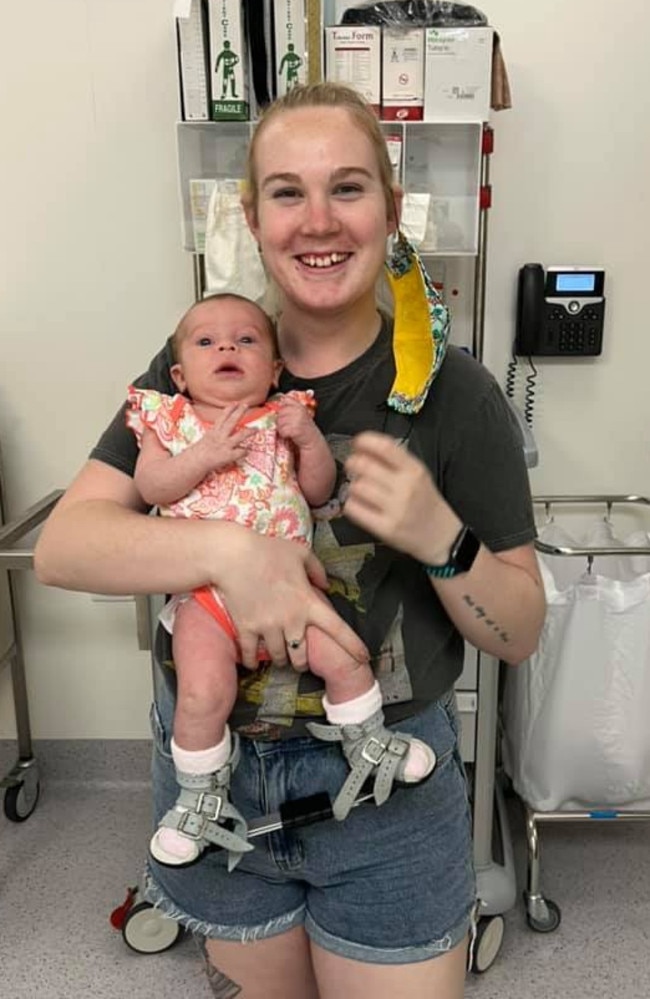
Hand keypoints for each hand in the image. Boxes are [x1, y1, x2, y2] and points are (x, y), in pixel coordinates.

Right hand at [198, 403, 252, 469]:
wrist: (195, 462)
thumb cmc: (200, 452)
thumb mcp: (206, 439)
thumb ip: (215, 434)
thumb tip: (222, 430)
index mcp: (214, 432)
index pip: (222, 417)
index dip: (229, 409)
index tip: (235, 403)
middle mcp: (220, 436)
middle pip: (231, 422)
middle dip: (239, 413)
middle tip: (246, 405)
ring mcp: (225, 445)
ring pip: (240, 436)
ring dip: (249, 432)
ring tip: (256, 429)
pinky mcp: (228, 455)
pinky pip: (240, 452)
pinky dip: (245, 451)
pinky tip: (247, 451)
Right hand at [214, 527, 368, 670]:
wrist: (233, 556)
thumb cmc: (268, 550)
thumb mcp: (300, 553)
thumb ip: (317, 570)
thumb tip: (326, 585)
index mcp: (308, 602)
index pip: (337, 629)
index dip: (353, 646)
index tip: (364, 658)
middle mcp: (290, 620)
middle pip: (301, 654)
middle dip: (301, 662)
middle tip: (299, 660)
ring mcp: (268, 627)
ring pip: (279, 657)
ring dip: (280, 661)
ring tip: (279, 659)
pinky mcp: (247, 628)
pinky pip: (251, 654)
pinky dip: (252, 661)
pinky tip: (252, 663)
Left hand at [276, 397, 318, 448]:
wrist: (312, 440)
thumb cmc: (305, 428)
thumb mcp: (300, 414)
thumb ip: (292, 407)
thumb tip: (281, 400)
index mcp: (300, 406)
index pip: (286, 400)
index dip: (283, 407)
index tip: (287, 414)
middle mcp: (299, 411)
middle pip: (280, 412)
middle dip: (281, 420)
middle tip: (288, 425)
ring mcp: (297, 420)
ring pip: (279, 422)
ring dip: (282, 428)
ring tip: (290, 430)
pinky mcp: (295, 429)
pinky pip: (282, 430)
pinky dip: (284, 434)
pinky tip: (290, 434)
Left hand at [343, 431, 444, 561]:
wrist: (440, 535)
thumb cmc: (424, 502)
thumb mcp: (417, 474)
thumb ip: (394, 459)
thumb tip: (364, 446)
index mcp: (414, 470)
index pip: (385, 447)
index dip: (365, 441)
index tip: (357, 443)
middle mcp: (405, 488)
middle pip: (365, 465)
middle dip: (353, 463)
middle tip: (353, 466)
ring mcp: (396, 509)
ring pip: (357, 487)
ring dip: (353, 486)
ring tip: (360, 489)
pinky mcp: (386, 528)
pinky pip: (354, 509)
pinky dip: (351, 505)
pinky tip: (359, 505)